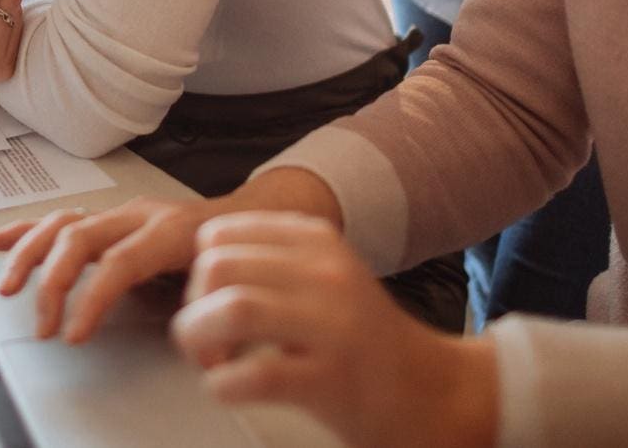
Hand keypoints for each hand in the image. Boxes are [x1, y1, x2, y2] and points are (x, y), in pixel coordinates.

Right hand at [0, 166, 343, 342]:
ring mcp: (122, 214)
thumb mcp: (235, 288)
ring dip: (29, 255)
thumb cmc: (241, 256)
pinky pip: (59, 219)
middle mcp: (141, 216)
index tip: (73, 334)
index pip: (118, 262)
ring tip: (9, 289)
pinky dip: (25, 231)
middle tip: (43, 325)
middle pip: (80, 237)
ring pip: (62, 224)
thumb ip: (219, 323)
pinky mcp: (110, 219)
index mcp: (171, 232)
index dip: (92, 298)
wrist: (255, 220)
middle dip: (53, 282)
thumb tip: (207, 357)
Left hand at [171, 213, 497, 447]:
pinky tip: (230, 388)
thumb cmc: (364, 342)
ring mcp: (333, 326)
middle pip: (217, 266)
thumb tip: (198, 269)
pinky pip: (254, 374)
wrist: (433, 394)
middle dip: (193, 306)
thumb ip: (272, 262)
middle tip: (206, 339)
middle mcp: (326, 274)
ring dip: (201, 340)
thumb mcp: (325, 276)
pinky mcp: (332, 381)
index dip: (197, 271)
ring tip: (213, 362)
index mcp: (319, 241)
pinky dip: (224, 384)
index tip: (207, 301)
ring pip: (232, 308)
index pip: (220, 233)